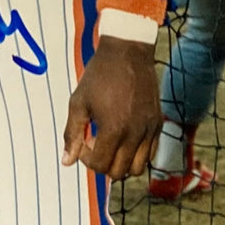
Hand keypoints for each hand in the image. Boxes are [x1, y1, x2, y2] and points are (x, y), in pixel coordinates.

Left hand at [62, 35, 159, 179]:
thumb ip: (72, 134)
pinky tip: (124, 137)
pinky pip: (151, 154)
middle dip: (103, 164)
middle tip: (95, 143)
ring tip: (110, 143)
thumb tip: (67, 162)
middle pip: (119, 172)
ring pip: (138, 168)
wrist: (127, 53)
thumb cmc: (99, 76)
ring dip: (121, 164)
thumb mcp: (78, 102)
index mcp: (113, 128)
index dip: (87, 159)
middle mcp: (135, 133)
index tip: (83, 142)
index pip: (101, 165)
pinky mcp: (158, 124)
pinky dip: (137, 155)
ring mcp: (149, 130)